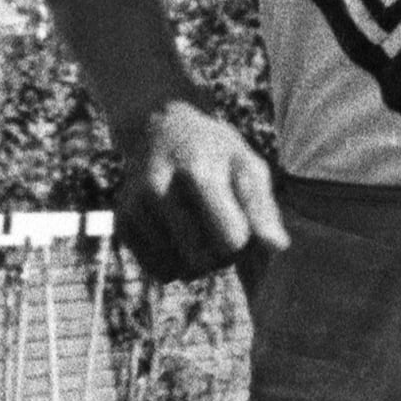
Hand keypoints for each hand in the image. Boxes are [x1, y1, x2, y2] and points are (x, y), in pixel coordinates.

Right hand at [113, 100, 289, 284]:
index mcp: (198, 171)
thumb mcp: (247, 164)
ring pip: (181, 271)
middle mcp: (159, 188)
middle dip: (222, 254)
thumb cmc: (214, 151)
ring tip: (201, 229)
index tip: (242, 220)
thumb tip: (278, 247)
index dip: (245, 240)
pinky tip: (179, 237)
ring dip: (199, 262)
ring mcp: (136, 206)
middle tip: (222, 227)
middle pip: (205, 260)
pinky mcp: (122, 222)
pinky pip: (160, 271)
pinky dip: (176, 264)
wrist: (159, 129)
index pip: (232, 240)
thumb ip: (263, 206)